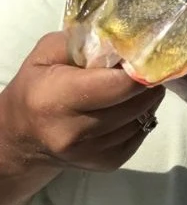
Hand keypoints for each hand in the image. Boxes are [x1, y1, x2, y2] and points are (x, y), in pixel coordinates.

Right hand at [1, 31, 163, 174]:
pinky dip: (143, 116)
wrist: (21, 137)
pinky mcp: (105, 164)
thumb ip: (85, 41)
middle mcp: (72, 132)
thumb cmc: (37, 86)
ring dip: (148, 98)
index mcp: (56, 98)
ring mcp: (89, 153)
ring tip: (136, 84)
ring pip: (142, 118)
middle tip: (146, 66)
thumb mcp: (48, 52)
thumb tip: (125, 40)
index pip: (118, 84)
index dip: (139, 67)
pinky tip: (130, 104)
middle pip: (135, 103)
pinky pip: (141, 134)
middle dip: (147, 81)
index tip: (144, 53)